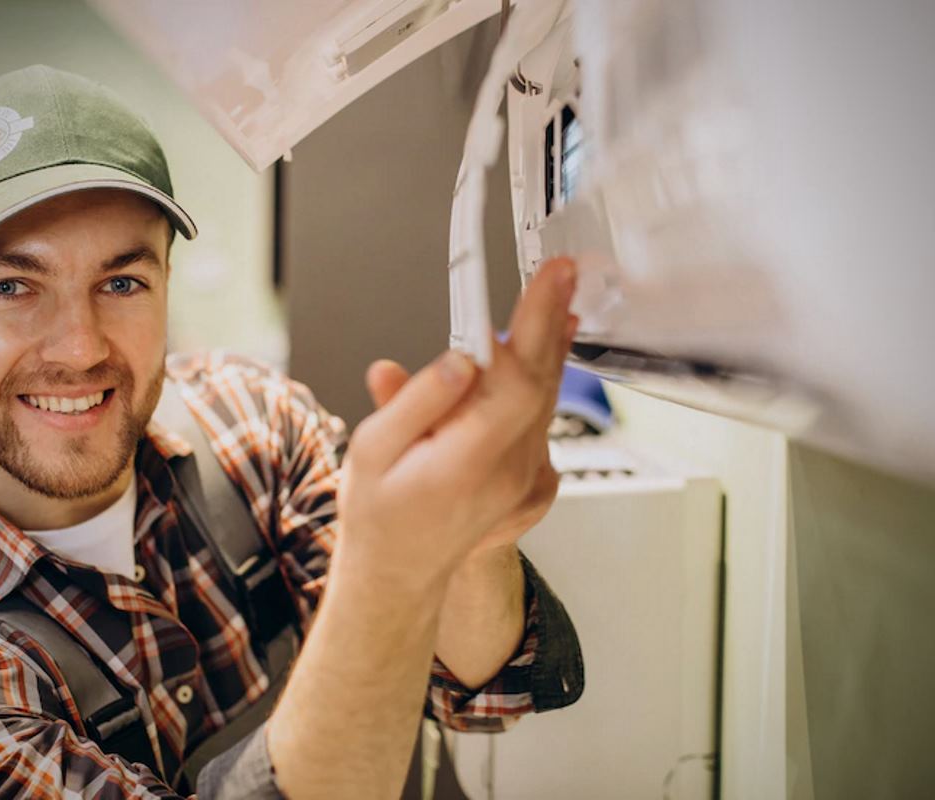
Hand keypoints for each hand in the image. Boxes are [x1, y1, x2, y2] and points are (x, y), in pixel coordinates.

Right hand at [336, 258, 577, 593]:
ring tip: (554, 302)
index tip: (549, 281)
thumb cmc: (379, 512)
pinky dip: (542, 383)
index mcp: (466, 462)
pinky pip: (542, 421)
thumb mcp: (373, 451)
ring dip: (549, 348)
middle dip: (551, 320)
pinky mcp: (531, 481)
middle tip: (561, 274)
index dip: (535, 325)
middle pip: (542, 382)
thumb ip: (416, 401)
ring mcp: (525, 479)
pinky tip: (537, 358)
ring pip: (547, 400)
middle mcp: (507, 472)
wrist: (399, 571)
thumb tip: (459, 361)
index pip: (516, 380)